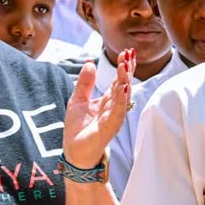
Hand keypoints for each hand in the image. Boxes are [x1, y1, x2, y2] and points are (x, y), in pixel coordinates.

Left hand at [62, 49, 136, 167]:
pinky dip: (121, 99)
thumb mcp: (77, 100)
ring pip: (123, 96)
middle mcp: (114, 108)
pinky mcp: (109, 127)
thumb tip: (90, 62)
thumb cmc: (77, 128)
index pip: (119, 80)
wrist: (74, 152)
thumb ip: (85, 83)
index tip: (127, 52)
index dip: (124, 66)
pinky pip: (117, 111)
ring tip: (126, 65)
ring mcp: (113, 117)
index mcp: (107, 101)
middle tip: (130, 53)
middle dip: (128, 69)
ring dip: (125, 80)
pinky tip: (122, 87)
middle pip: (124, 85)